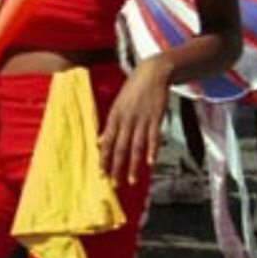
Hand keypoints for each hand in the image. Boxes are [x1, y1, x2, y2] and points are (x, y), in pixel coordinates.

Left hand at [99, 60, 169, 184]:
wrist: (152, 73)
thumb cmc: (133, 91)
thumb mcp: (117, 106)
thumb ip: (111, 125)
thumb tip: (100, 142)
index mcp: (114, 117)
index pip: (107, 142)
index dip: (104, 158)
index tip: (100, 173)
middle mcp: (126, 120)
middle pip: (120, 147)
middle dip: (117, 167)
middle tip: (114, 184)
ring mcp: (142, 119)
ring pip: (136, 146)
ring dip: (133, 165)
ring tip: (131, 180)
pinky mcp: (156, 117)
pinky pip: (153, 137)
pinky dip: (152, 150)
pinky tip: (150, 163)